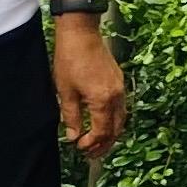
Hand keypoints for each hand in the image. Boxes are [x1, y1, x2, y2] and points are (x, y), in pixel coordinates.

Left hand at [53, 15, 127, 159]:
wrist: (81, 32)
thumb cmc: (71, 58)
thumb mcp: (65, 91)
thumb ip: (71, 116)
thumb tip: (74, 136)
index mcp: (102, 100)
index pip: (101, 132)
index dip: (91, 144)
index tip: (80, 147)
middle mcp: (116, 96)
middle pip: (116, 129)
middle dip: (105, 144)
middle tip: (92, 154)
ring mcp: (120, 88)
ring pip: (121, 119)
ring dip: (111, 134)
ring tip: (99, 142)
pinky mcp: (119, 81)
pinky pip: (121, 107)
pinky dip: (114, 120)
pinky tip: (104, 122)